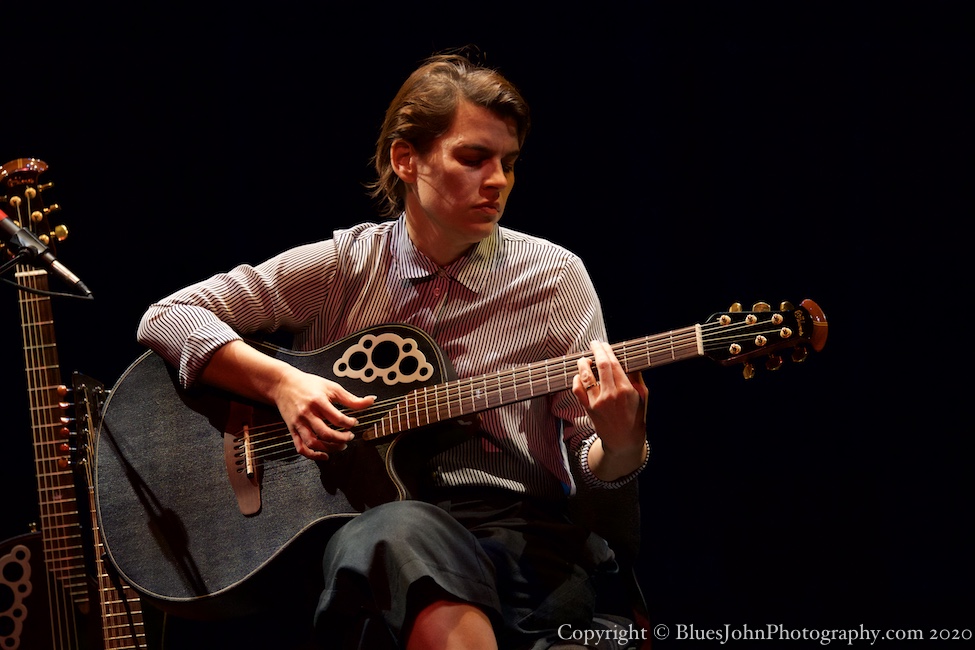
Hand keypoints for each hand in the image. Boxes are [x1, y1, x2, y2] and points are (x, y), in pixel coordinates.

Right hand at [272, 365, 375, 459]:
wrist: (283, 384)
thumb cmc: (309, 384)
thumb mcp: (331, 387)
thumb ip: (351, 398)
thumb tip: (372, 400)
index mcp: (318, 401)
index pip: (337, 419)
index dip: (349, 424)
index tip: (354, 422)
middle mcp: (307, 414)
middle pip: (326, 433)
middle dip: (342, 438)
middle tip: (350, 437)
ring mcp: (298, 424)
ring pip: (313, 443)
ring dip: (330, 448)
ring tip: (341, 446)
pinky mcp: (292, 430)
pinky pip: (301, 448)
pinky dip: (313, 455)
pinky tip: (325, 455)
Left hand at [572, 340, 648, 479]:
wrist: (624, 440)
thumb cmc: (635, 416)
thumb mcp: (642, 396)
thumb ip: (636, 377)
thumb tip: (630, 359)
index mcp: (626, 389)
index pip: (613, 363)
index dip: (606, 350)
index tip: (603, 344)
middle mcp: (611, 394)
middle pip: (600, 365)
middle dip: (596, 350)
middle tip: (593, 343)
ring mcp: (598, 402)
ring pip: (586, 375)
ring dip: (583, 363)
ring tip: (584, 359)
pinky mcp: (588, 408)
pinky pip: (577, 390)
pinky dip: (576, 379)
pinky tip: (579, 376)